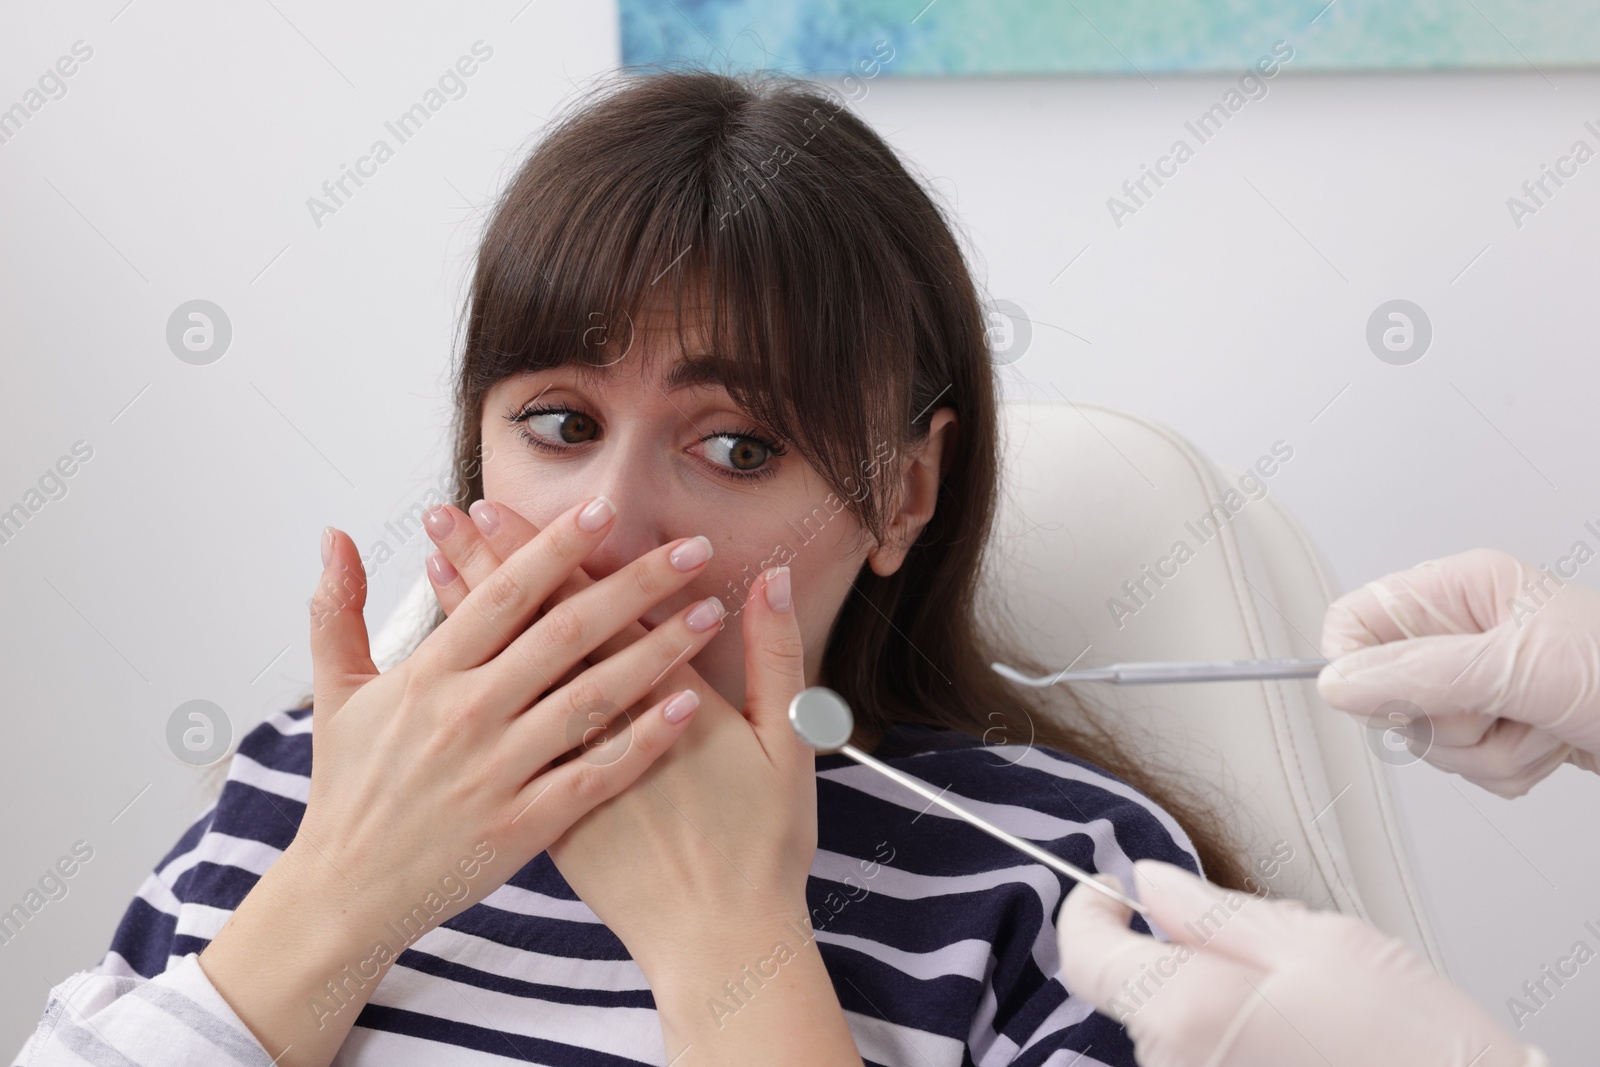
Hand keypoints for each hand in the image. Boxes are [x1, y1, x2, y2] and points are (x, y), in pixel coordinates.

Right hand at [197, 496, 720, 1066]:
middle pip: (565, 633)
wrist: (345, 893)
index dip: (554, 547)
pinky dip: (644, 739)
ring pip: (592, 697)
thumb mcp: (335, 693)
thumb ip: (337, 609)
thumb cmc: (348, 789)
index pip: (503, 594)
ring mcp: (497, 770)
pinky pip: (596, 773)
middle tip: (693, 549)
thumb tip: (336, 534)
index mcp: (427, 676)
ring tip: (709, 614)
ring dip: (658, 651)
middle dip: (634, 584)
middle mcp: (466, 715)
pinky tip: (690, 707)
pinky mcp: (523, 824)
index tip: (605, 509)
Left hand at [426, 500, 858, 1063]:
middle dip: (498, 566)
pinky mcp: (550, 811)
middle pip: (542, 627)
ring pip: (513, 676)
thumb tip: (775, 580)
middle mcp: (607, 725)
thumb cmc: (761, 845)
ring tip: (435, 566)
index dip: (559, 554)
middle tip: (454, 515)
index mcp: (667, 697)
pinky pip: (504, 737)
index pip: (602, 606)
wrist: (719, 940)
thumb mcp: (790, 742)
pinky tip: (450, 665)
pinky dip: (478, 695)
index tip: (514, 509)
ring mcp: (571, 770)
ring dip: (474, 621)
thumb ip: (778, 656)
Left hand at [1056, 860, 1548, 1066]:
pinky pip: (1201, 1060)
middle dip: (1172, 951)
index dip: (1089, 911)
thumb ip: (1214, 911)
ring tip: (1294, 1001)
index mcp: (1183, 1009)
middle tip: (1251, 943)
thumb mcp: (1315, 941)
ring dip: (1206, 999)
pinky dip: (1229, 1037)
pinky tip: (1294, 1036)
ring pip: (1170, 1027)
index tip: (1111, 889)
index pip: (1084, 955)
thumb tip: (1151, 885)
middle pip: (1132, 989)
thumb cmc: (1410, 1043)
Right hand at [1316, 548, 1599, 796]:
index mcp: (1459, 590)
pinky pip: (1469, 766)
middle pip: (1387, 694)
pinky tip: (1552, 744)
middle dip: (1446, 724)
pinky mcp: (1508, 723)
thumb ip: (1423, 674)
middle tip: (1500, 708)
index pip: (1355, 624)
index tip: (1400, 698)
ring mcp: (1486, 680)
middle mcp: (1465, 632)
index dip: (1363, 670)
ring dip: (1488, 752)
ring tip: (1542, 725)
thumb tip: (1338, 682)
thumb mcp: (1522, 667)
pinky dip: (1511, 770)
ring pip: (1429, 739)